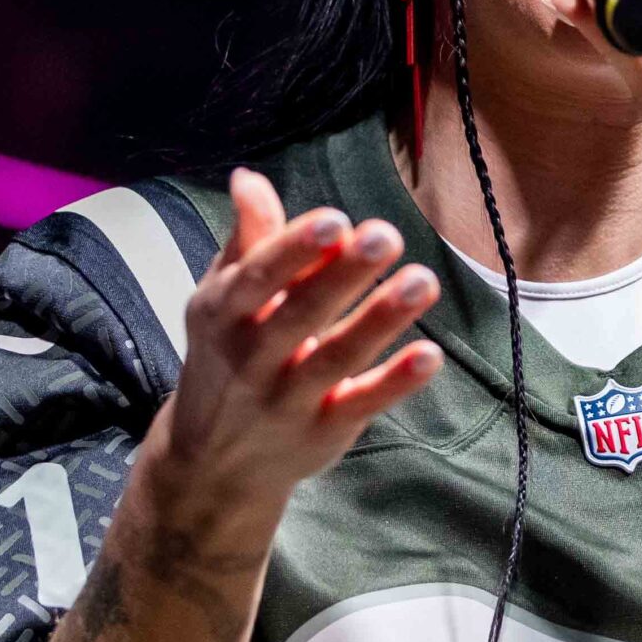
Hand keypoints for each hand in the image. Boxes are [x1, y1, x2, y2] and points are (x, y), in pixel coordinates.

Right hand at [145, 168, 442, 506]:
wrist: (211, 463)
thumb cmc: (226, 356)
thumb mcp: (223, 299)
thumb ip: (248, 241)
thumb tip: (250, 178)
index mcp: (222, 314)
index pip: (256, 278)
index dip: (293, 249)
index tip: (335, 218)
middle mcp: (251, 359)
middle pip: (300, 315)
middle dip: (343, 276)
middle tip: (387, 234)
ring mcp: (287, 401)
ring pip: (336, 359)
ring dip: (380, 320)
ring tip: (424, 281)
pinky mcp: (323, 433)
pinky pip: (360, 405)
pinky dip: (395, 383)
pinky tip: (431, 354)